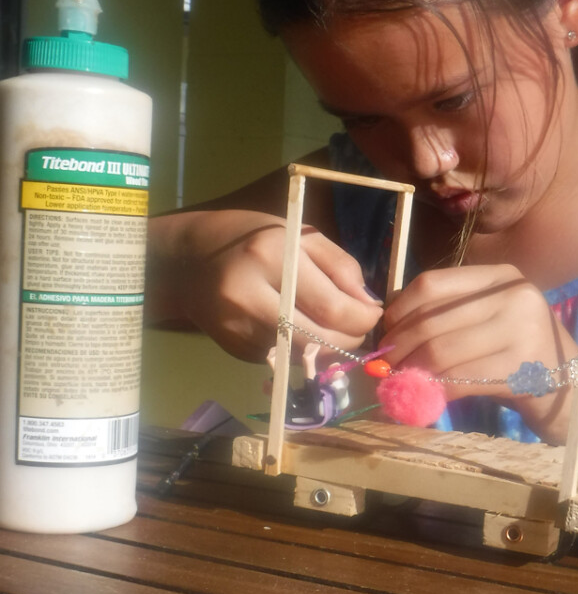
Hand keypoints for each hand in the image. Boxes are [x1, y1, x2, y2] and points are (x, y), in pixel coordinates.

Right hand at [147, 209, 382, 362]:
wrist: (187, 261)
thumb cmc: (252, 238)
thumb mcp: (301, 235)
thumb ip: (341, 267)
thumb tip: (369, 305)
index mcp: (271, 256)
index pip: (332, 307)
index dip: (363, 318)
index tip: (373, 314)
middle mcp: (251, 296)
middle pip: (320, 339)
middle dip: (352, 338)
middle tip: (359, 326)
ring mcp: (239, 328)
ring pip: (304, 355)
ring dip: (330, 348)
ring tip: (334, 326)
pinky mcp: (235, 349)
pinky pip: (284, 358)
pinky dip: (302, 349)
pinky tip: (298, 328)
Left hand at [379, 265, 577, 438]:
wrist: (576, 392)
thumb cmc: (520, 356)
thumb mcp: (490, 321)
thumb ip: (449, 314)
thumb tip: (387, 322)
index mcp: (501, 276)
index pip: (433, 283)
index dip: (399, 310)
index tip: (385, 333)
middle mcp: (515, 295)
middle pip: (432, 319)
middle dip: (399, 346)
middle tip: (383, 367)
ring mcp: (523, 329)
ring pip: (441, 351)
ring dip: (412, 371)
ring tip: (401, 382)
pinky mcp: (522, 367)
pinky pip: (459, 379)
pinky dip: (435, 390)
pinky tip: (429, 396)